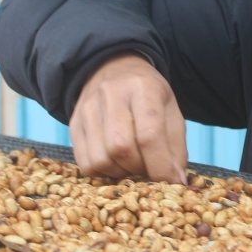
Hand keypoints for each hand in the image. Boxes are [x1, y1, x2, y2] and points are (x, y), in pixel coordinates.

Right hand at [71, 53, 187, 182]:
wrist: (115, 69)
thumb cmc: (149, 96)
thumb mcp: (171, 112)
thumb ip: (176, 147)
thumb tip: (177, 182)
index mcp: (143, 88)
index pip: (149, 135)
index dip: (160, 165)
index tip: (169, 181)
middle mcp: (111, 95)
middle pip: (121, 148)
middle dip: (138, 168)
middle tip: (148, 167)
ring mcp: (87, 109)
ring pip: (101, 160)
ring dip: (121, 172)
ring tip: (131, 163)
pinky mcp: (74, 124)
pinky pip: (85, 164)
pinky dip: (104, 172)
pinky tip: (115, 162)